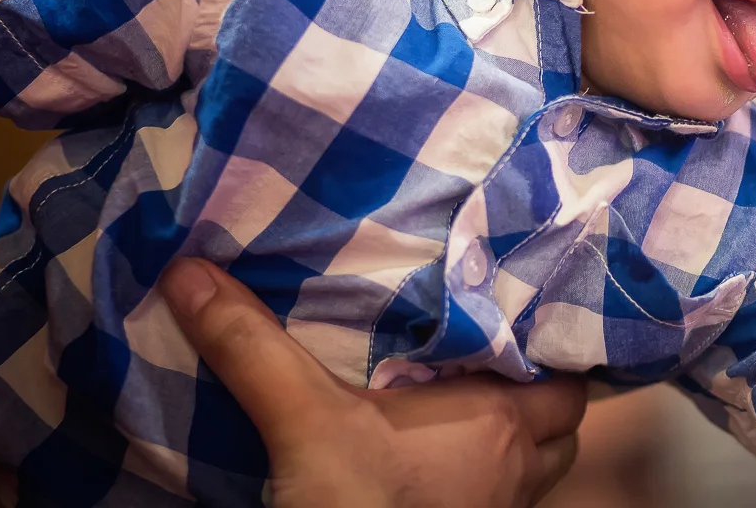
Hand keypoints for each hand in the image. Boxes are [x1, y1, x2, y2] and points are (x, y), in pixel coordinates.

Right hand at [161, 257, 585, 507]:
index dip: (553, 350)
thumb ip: (253, 346)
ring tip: (477, 415)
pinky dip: (489, 487)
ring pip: (540, 469)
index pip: (566, 376)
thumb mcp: (301, 418)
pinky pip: (506, 505)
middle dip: (541, 397)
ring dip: (521, 445)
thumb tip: (190, 270)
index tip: (525, 320)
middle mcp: (516, 468)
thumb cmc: (353, 504)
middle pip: (561, 424)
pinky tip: (443, 474)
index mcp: (498, 420)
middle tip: (500, 365)